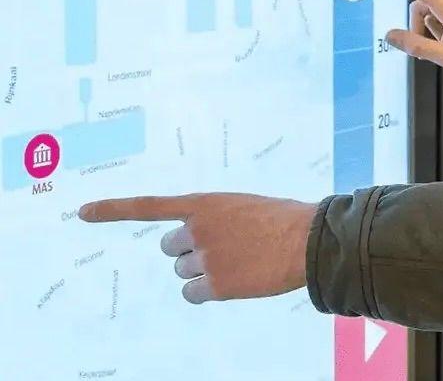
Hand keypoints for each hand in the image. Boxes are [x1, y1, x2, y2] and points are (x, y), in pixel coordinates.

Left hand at [78, 193, 315, 303]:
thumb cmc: (281, 219)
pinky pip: (193, 293)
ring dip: (203, 270)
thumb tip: (200, 241)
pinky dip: (207, 291)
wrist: (305, 240)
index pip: (149, 206)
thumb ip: (215, 218)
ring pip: (183, 272)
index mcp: (204, 203)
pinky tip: (233, 280)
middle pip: (171, 248)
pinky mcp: (215, 285)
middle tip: (221, 248)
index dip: (112, 209)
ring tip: (236, 262)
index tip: (81, 212)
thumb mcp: (243, 205)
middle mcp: (196, 229)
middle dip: (189, 250)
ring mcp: (204, 257)